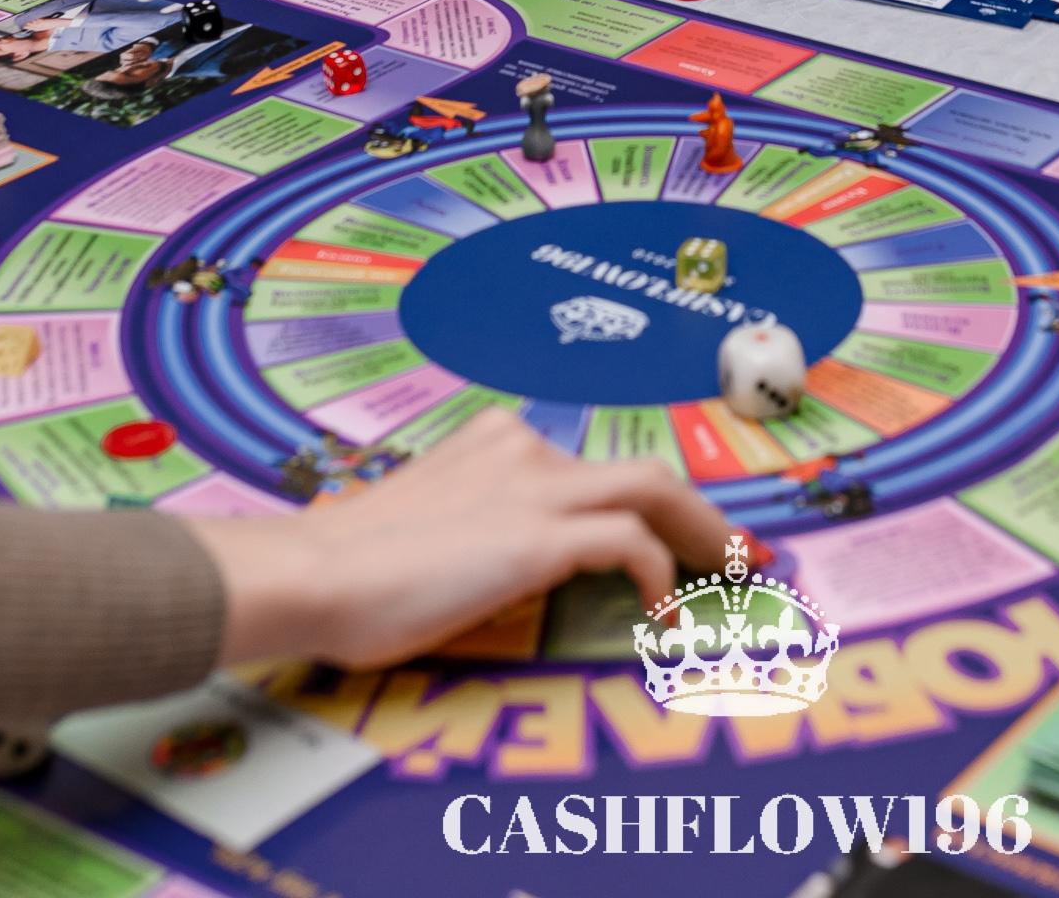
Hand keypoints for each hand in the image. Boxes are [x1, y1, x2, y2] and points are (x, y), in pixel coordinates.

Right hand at [195, 407, 728, 671]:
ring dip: (706, 533)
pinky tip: (660, 616)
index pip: (594, 469)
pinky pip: (629, 542)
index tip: (679, 537)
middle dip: (703, 514)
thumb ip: (480, 525)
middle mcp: (524, 449)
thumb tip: (510, 564)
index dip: (648, 505)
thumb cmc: (353, 567)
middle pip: (641, 470)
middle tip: (742, 553)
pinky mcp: (537, 535)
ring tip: (734, 575)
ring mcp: (534, 488)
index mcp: (497, 441)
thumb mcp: (432, 524)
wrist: (316, 572)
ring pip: (652, 488)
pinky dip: (658, 574)